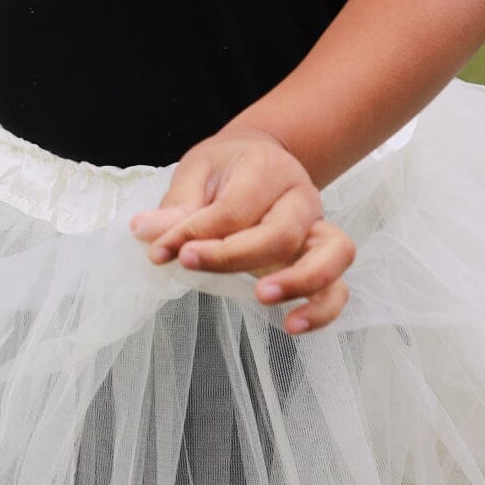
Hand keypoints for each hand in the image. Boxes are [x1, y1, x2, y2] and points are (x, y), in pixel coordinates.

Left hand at [129, 125, 355, 333]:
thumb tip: (145, 231)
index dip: (193, 233)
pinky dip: (323, 309)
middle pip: (281, 232)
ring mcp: (318, 228)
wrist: (261, 159)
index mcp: (267, 169)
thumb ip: (176, 206)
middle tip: (190, 263)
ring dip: (299, 280)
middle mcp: (301, 197)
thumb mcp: (195, 173)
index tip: (159, 251)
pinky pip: (339, 287)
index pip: (233, 209)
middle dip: (233, 256)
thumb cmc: (226, 169)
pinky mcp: (323, 258)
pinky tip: (291, 325)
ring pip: (333, 254)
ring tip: (261, 297)